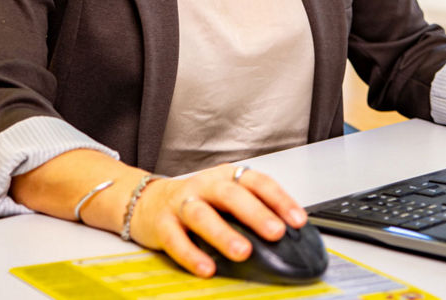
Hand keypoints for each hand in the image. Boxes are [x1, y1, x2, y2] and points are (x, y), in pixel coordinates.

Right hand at [127, 164, 307, 277]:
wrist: (147, 202)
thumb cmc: (196, 201)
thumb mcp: (225, 198)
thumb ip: (251, 210)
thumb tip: (288, 236)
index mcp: (225, 176)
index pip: (256, 182)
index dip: (279, 199)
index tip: (298, 220)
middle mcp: (204, 185)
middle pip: (231, 194)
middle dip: (256, 213)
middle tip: (276, 232)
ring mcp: (181, 203)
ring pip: (202, 215)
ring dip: (224, 233)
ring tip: (243, 252)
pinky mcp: (162, 223)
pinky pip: (176, 239)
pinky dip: (192, 255)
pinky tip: (207, 268)